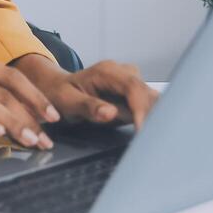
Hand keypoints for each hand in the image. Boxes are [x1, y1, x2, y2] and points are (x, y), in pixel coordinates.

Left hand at [11, 55, 159, 129]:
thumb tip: (110, 113)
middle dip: (151, 116)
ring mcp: (131, 81)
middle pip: (147, 93)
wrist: (59, 87)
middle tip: (150, 141)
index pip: (133, 88)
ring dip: (153, 118)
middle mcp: (123, 72)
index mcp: (107, 71)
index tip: (142, 131)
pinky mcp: (135, 93)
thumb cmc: (61, 93)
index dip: (141, 109)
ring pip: (152, 99)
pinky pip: (148, 105)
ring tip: (151, 140)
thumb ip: (89, 107)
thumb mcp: (68, 101)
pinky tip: (149, 134)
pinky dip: (150, 118)